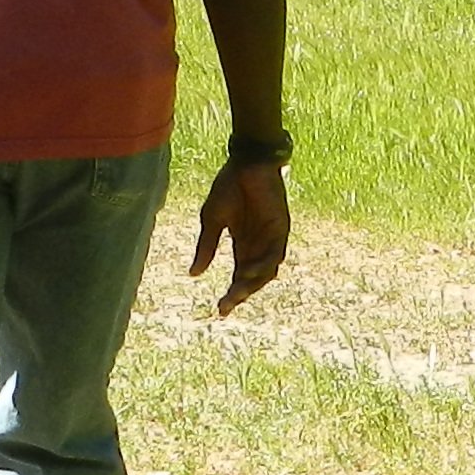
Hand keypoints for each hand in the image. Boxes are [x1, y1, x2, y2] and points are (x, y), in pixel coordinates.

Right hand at [189, 155, 290, 315]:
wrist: (245, 164)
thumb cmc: (229, 187)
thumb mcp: (212, 220)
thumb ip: (206, 246)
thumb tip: (193, 275)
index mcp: (242, 244)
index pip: (238, 276)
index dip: (232, 294)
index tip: (220, 310)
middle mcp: (258, 245)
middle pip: (252, 278)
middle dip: (241, 293)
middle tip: (227, 304)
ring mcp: (270, 238)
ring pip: (266, 271)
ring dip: (252, 283)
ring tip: (237, 291)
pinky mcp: (280, 228)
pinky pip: (275, 253)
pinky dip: (263, 265)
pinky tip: (248, 271)